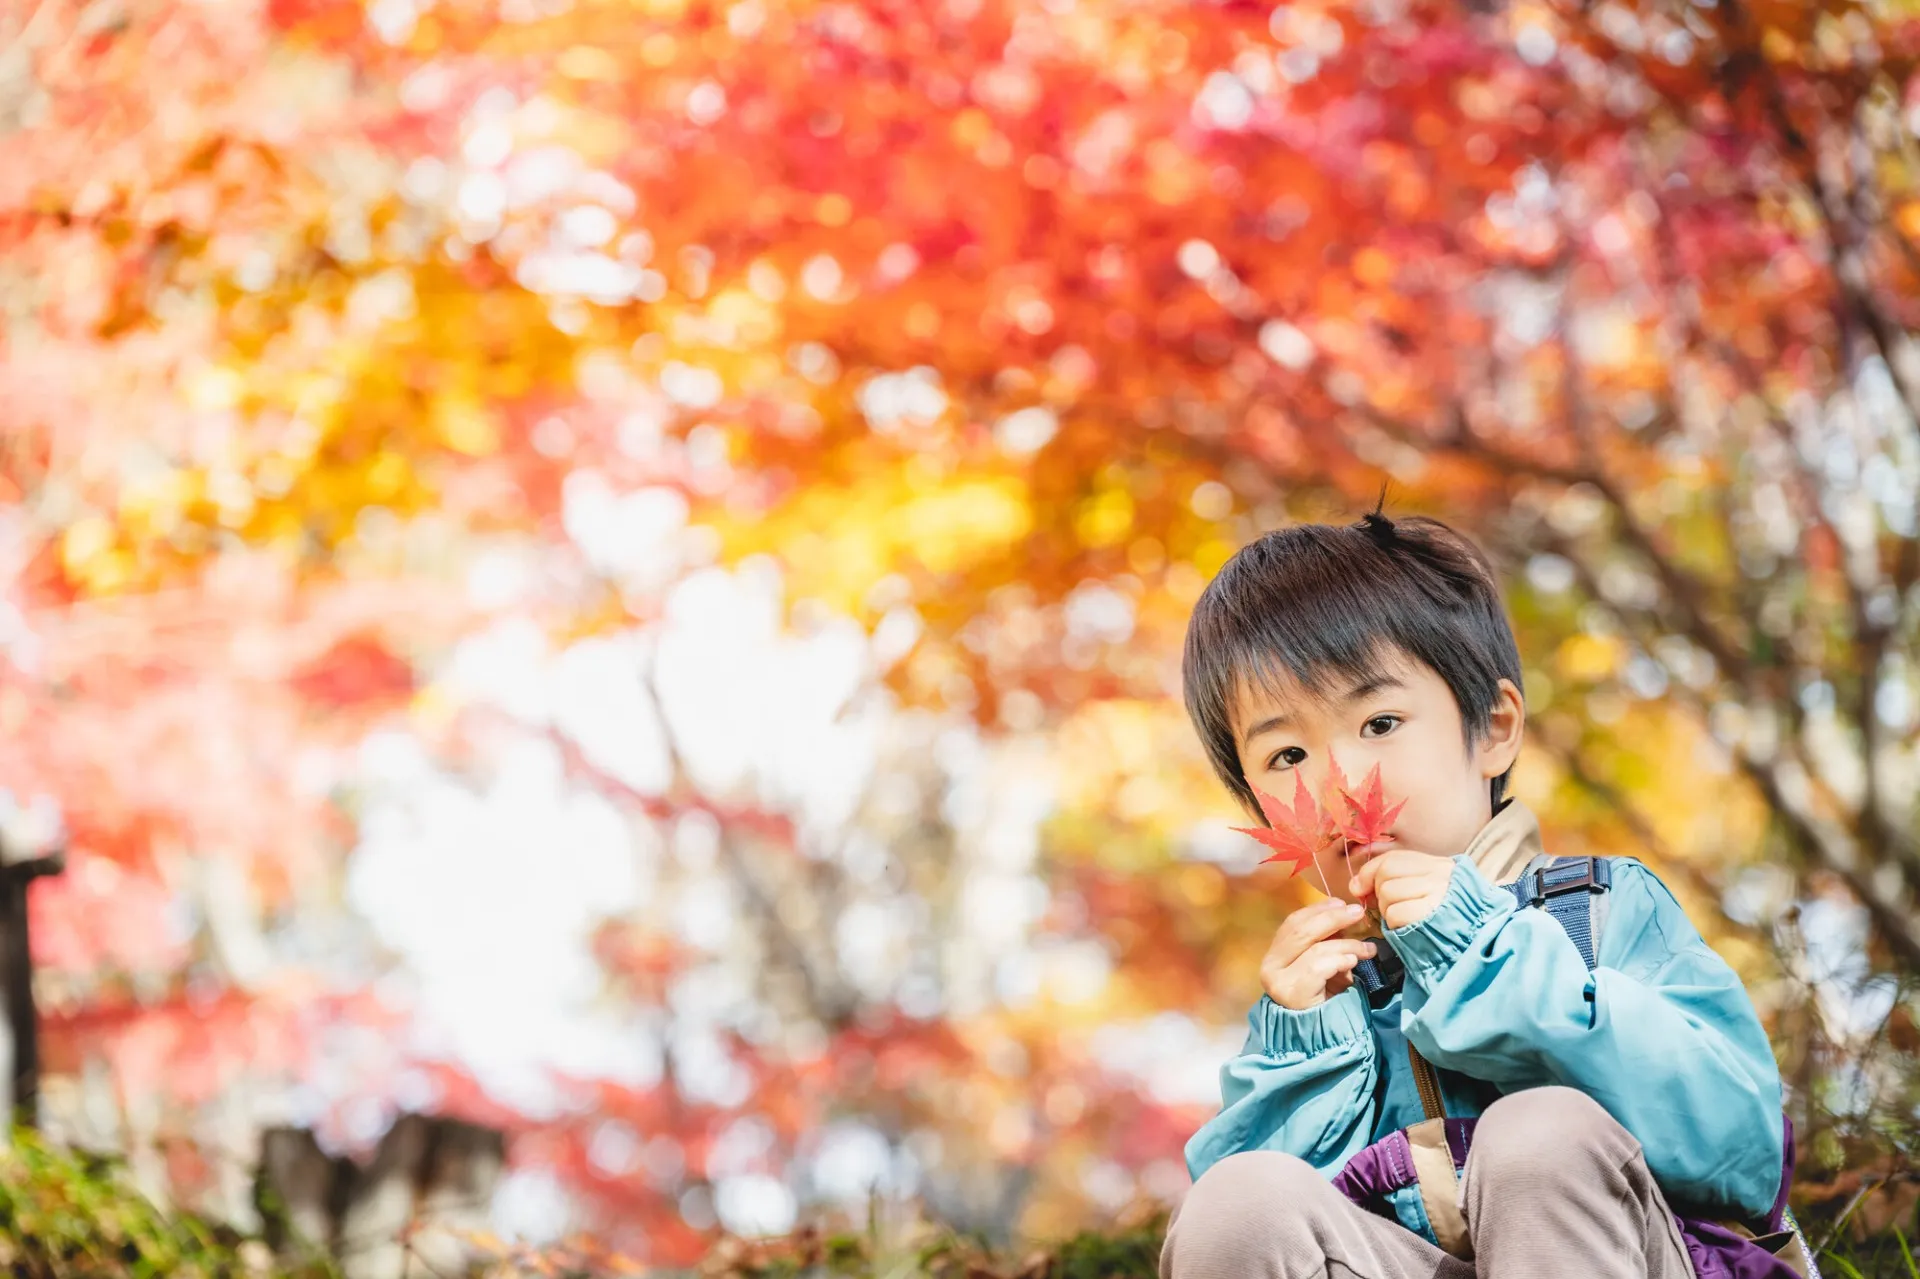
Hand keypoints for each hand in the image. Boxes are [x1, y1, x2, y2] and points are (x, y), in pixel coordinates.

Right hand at [1261, 900, 1377, 1010]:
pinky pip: (1319, 967)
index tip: (1341, 902)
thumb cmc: (1325, 998)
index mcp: (1275, 955)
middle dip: (1333, 918)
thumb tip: (1344, 911)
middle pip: (1301, 930)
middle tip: (1357, 913)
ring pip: (1314, 948)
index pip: (1293, 922)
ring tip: (1367, 948)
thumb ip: (1327, 940)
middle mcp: (1270, 966)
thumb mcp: (1324, 963)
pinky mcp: (1293, 994)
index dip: (1318, 909)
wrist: (1323, 1038)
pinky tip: (1354, 961)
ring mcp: (1278, 981)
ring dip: (1346, 944)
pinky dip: (1340, 960)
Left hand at [1351, 851, 1456, 930]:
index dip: (1370, 872)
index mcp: (1438, 865)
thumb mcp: (1425, 891)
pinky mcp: (1431, 914)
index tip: (1361, 887)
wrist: (1474, 941)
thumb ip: (1394, 880)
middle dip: (1379, 893)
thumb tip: (1355, 885)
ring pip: (1388, 893)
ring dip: (1388, 910)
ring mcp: (1437, 892)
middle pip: (1386, 873)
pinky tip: (1407, 927)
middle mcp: (1439, 874)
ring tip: (1404, 918)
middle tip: (1390, 907)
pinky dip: (1394, 924)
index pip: (1393, 858)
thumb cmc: (1443, 918)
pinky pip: (1396, 914)